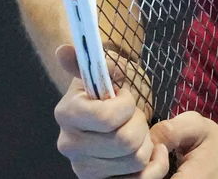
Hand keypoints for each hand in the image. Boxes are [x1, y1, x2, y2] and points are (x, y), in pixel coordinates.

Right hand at [52, 45, 171, 178]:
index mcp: (66, 114)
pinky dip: (154, 165)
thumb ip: (91, 60)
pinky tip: (153, 151)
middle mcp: (69, 145)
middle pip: (124, 142)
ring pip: (135, 161)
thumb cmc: (113, 90)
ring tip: (138, 131)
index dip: (126, 105)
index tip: (126, 97)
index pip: (106, 118)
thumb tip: (63, 51)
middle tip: (136, 115)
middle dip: (140, 123)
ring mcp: (84, 168)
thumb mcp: (108, 70)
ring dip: (146, 143)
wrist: (114, 112)